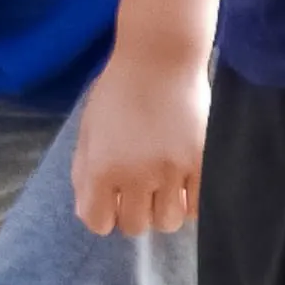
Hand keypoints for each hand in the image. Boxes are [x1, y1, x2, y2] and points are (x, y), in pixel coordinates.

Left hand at [71, 49, 206, 234]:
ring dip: (162, 210)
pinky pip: (198, 206)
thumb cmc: (118, 89)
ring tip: (163, 189)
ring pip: (168, 222)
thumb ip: (84, 172)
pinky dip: (189, 202)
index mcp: (101, 168)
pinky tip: (184, 185)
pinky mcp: (201, 162)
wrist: (159, 58)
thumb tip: (86, 212)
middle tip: (139, 192)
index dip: (103, 215)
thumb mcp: (89, 129)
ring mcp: (171, 171)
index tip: (112, 202)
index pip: (98, 222)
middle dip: (133, 213)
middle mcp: (134, 175)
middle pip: (134, 226)